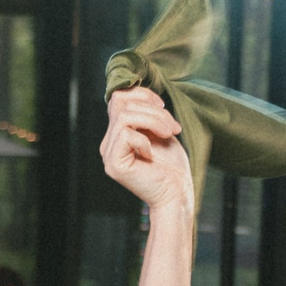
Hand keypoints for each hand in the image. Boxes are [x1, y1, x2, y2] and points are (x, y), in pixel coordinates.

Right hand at [100, 87, 193, 213]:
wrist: (176, 194)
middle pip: (122, 104)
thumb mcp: (160, 130)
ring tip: (169, 134)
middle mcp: (109, 142)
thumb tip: (139, 91)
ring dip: (154, 120)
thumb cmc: (172, 166)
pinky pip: (125, 134)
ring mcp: (109, 153)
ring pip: (125, 115)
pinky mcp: (113, 164)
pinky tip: (152, 153)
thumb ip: (146, 113)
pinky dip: (144, 139)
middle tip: (173, 127)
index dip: (141, 94)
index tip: (163, 105)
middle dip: (153, 110)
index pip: (118, 98)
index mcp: (118, 134)